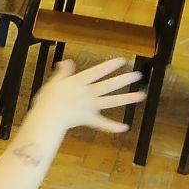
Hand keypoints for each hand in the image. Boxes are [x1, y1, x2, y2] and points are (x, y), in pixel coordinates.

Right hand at [29, 57, 143, 134]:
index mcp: (78, 83)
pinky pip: (102, 124)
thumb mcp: (53, 83)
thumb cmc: (46, 101)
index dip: (109, 66)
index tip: (122, 61)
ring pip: (111, 102)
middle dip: (124, 80)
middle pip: (108, 85)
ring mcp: (90, 107)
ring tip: (141, 96)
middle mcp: (87, 93)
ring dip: (127, 99)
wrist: (47, 118)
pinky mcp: (89, 119)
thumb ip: (63, 73)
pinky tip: (125, 127)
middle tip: (138, 75)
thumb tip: (67, 62)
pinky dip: (113, 126)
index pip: (96, 72)